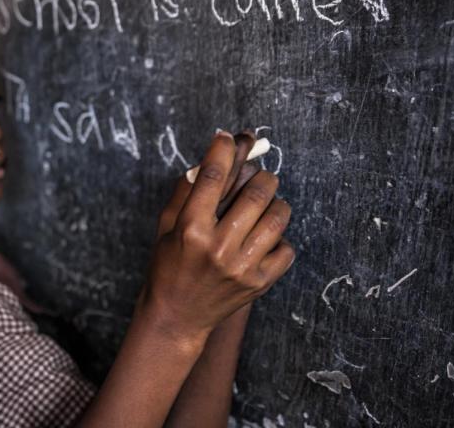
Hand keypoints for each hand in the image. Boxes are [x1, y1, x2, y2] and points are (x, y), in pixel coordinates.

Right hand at [141, 130, 294, 344]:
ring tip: (266, 206)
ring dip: (275, 203)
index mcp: (190, 229)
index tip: (230, 137)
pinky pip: (286, 247)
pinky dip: (278, 238)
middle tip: (259, 177)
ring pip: (278, 215)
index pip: (214, 175)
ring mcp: (242, 267)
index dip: (224, 148)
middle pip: (256, 191)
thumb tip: (213, 155)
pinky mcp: (260, 283)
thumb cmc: (168, 265)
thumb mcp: (166, 226)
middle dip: (262, 176)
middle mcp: (218, 247)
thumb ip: (187, 191)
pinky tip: (263, 240)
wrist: (177, 316)